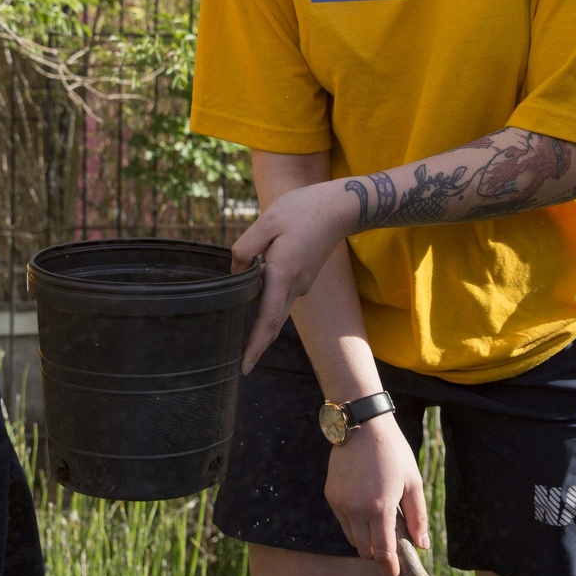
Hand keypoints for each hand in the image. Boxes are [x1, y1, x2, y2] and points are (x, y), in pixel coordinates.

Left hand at [232, 180, 357, 371]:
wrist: (340, 207)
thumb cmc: (302, 210)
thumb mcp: (267, 222)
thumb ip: (245, 248)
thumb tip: (235, 271)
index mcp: (283, 274)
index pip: (266, 320)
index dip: (254, 346)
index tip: (244, 368)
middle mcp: (295, 286)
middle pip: (273, 325)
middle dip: (256, 345)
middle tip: (239, 363)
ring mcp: (302, 284)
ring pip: (278, 313)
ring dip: (262, 327)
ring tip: (240, 336)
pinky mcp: (304, 277)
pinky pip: (283, 298)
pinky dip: (269, 307)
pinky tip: (253, 300)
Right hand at [325, 413, 429, 575]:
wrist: (362, 425)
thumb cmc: (393, 452)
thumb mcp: (413, 482)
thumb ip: (418, 516)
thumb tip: (421, 545)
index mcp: (380, 508)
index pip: (384, 554)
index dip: (391, 574)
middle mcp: (357, 510)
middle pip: (366, 551)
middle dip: (380, 556)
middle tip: (393, 551)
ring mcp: (341, 503)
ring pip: (353, 538)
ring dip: (367, 540)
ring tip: (381, 524)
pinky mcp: (331, 495)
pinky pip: (343, 521)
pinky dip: (355, 524)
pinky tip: (366, 508)